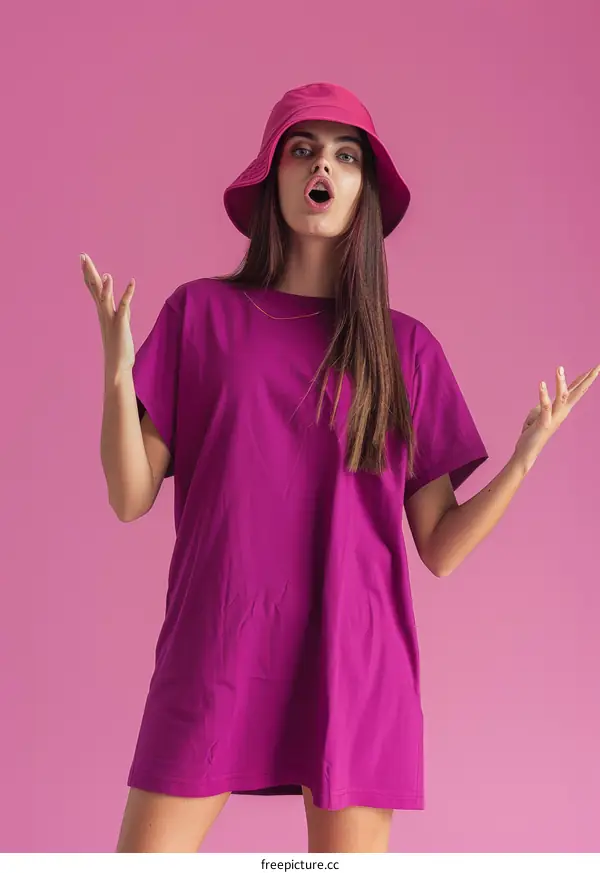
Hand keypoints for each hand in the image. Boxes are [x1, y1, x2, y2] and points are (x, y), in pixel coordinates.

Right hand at [80, 252, 135, 377]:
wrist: (117, 365)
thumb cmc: (118, 346)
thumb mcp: (119, 323)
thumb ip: (121, 312)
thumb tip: (124, 304)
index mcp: (102, 311)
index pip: (93, 288)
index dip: (88, 273)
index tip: (83, 259)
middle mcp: (104, 312)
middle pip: (94, 288)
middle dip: (89, 272)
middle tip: (83, 256)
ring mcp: (111, 318)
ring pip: (105, 298)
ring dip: (105, 286)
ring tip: (105, 273)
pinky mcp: (121, 324)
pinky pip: (124, 306)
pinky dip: (128, 294)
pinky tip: (132, 282)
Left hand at [514, 364, 599, 472]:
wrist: (527, 452)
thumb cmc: (533, 432)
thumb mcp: (538, 413)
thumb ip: (545, 404)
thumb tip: (546, 398)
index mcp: (562, 409)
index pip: (576, 390)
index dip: (586, 378)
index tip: (596, 367)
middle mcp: (562, 412)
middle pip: (577, 393)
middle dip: (588, 379)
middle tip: (598, 366)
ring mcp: (554, 418)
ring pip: (562, 397)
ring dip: (561, 382)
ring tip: (559, 368)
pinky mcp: (544, 423)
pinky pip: (545, 407)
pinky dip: (543, 395)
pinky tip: (541, 383)